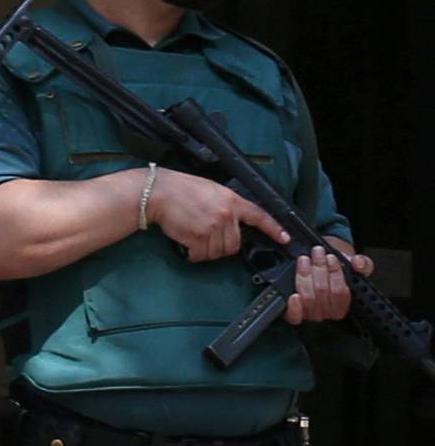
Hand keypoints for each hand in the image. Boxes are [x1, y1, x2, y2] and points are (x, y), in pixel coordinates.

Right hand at [145, 169, 289, 263]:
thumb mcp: (213, 190)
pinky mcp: (198, 237)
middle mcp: (226, 215)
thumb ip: (227, 205)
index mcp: (232, 201)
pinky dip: (193, 254)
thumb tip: (233, 223)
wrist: (160, 192)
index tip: (285, 238)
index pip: (259, 216)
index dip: (274, 229)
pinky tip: (187, 242)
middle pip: (234, 245)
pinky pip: (200, 255)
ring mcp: (212, 227)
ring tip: (194, 237)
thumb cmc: (182, 189)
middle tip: (207, 237)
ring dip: (205, 251)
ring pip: (217, 252)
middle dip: (221, 246)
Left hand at [284, 236, 372, 326]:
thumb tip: (358, 263)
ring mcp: (311, 313)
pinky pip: (295, 317)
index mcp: (345, 304)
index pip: (340, 292)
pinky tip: (294, 296)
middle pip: (322, 292)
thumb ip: (363, 263)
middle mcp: (328, 312)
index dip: (335, 273)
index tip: (331, 258)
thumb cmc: (338, 269)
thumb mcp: (353, 264)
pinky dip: (294, 307)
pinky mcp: (296, 314)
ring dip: (305, 276)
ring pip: (308, 298)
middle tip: (317, 253)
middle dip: (318, 269)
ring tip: (305, 260)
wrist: (322, 267)